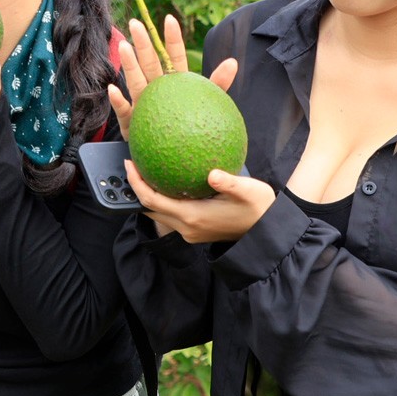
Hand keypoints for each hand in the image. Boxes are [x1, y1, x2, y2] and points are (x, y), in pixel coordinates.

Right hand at [106, 14, 237, 138]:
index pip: (173, 56)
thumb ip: (218, 85)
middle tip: (135, 23)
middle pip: (149, 63)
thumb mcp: (207, 106)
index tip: (170, 19)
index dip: (172, 39)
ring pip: (134, 81)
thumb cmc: (189, 127)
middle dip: (142, 43)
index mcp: (173, 83)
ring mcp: (141, 104)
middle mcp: (155, 90)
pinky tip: (114, 90)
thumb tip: (233, 62)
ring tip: (124, 47)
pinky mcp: (131, 123)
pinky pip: (124, 111)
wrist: (173, 156)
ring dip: (128, 64)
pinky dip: (118, 100)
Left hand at [127, 161, 274, 242]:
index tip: (129, 164)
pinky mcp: (194, 230)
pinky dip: (160, 200)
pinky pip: (169, 214)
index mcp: (193, 217)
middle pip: (148, 209)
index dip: (136, 183)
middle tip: (131, 163)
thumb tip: (213, 174)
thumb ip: (230, 183)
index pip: (152, 201)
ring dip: (146, 195)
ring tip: (142, 171)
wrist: (267, 231)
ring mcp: (189, 232)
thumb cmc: (259, 207)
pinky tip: (163, 182)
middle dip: (135, 188)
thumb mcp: (249, 191)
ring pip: (157, 213)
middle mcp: (186, 227)